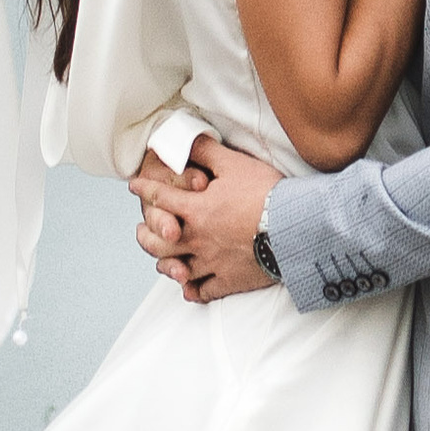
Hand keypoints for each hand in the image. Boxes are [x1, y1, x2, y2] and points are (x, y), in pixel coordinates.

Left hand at [130, 135, 280, 298]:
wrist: (295, 227)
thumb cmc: (267, 194)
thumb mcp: (234, 164)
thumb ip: (206, 151)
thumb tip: (185, 140)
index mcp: (195, 210)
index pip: (160, 197)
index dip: (145, 188)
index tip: (135, 186)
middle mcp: (197, 239)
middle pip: (159, 241)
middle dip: (146, 234)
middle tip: (141, 230)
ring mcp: (212, 263)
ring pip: (177, 268)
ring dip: (165, 264)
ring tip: (162, 261)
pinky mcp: (230, 280)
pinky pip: (205, 291)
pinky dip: (193, 290)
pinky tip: (189, 288)